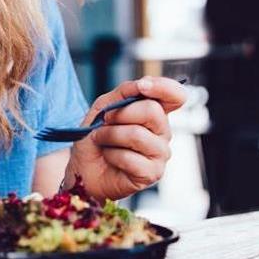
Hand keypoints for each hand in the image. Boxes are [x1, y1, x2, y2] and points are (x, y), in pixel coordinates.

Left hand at [67, 76, 187, 200]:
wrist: (83, 166)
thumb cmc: (96, 136)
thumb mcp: (103, 107)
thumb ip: (124, 92)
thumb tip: (143, 84)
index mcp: (154, 113)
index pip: (175, 96)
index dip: (163, 87)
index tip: (142, 86)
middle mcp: (163, 133)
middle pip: (152, 111)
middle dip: (120, 114)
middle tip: (104, 122)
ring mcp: (160, 154)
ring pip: (137, 135)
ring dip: (109, 135)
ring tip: (101, 140)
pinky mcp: (152, 174)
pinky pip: (130, 158)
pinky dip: (111, 154)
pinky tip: (109, 157)